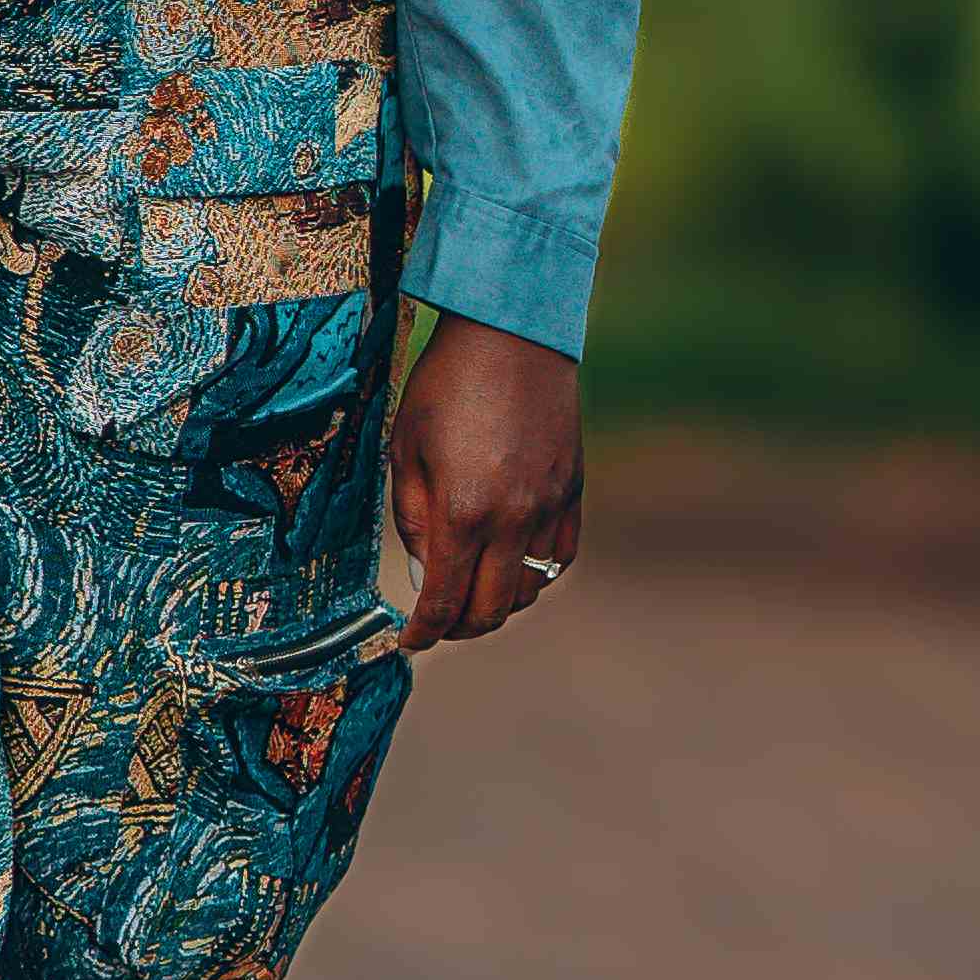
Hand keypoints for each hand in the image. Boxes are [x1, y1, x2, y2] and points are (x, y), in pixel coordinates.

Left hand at [390, 316, 581, 645]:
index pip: (443, 600)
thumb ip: (414, 518)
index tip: (410, 642)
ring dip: (499, 603)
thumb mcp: (406, 450)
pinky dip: (536, 575)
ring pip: (532, 590)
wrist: (512, 337)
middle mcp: (513, 520)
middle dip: (460, 628)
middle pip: (492, 609)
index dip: (424, 632)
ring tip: (472, 592)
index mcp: (462, 512)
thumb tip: (423, 570)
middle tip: (439, 624)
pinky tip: (513, 564)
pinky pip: (559, 557)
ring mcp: (550, 509)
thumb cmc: (446, 385)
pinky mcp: (573, 493)